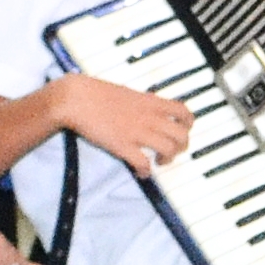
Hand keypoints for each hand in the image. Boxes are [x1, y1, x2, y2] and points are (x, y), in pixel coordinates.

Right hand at [48, 74, 196, 174]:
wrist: (76, 98)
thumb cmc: (96, 93)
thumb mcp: (127, 93)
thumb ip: (141, 103)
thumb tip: (148, 109)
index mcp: (150, 102)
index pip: (183, 112)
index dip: (188, 124)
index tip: (181, 130)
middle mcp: (149, 117)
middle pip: (182, 135)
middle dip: (181, 147)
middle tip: (170, 151)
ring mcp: (137, 132)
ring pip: (169, 149)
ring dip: (167, 160)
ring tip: (157, 161)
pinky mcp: (123, 146)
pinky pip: (144, 164)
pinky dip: (146, 171)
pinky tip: (141, 172)